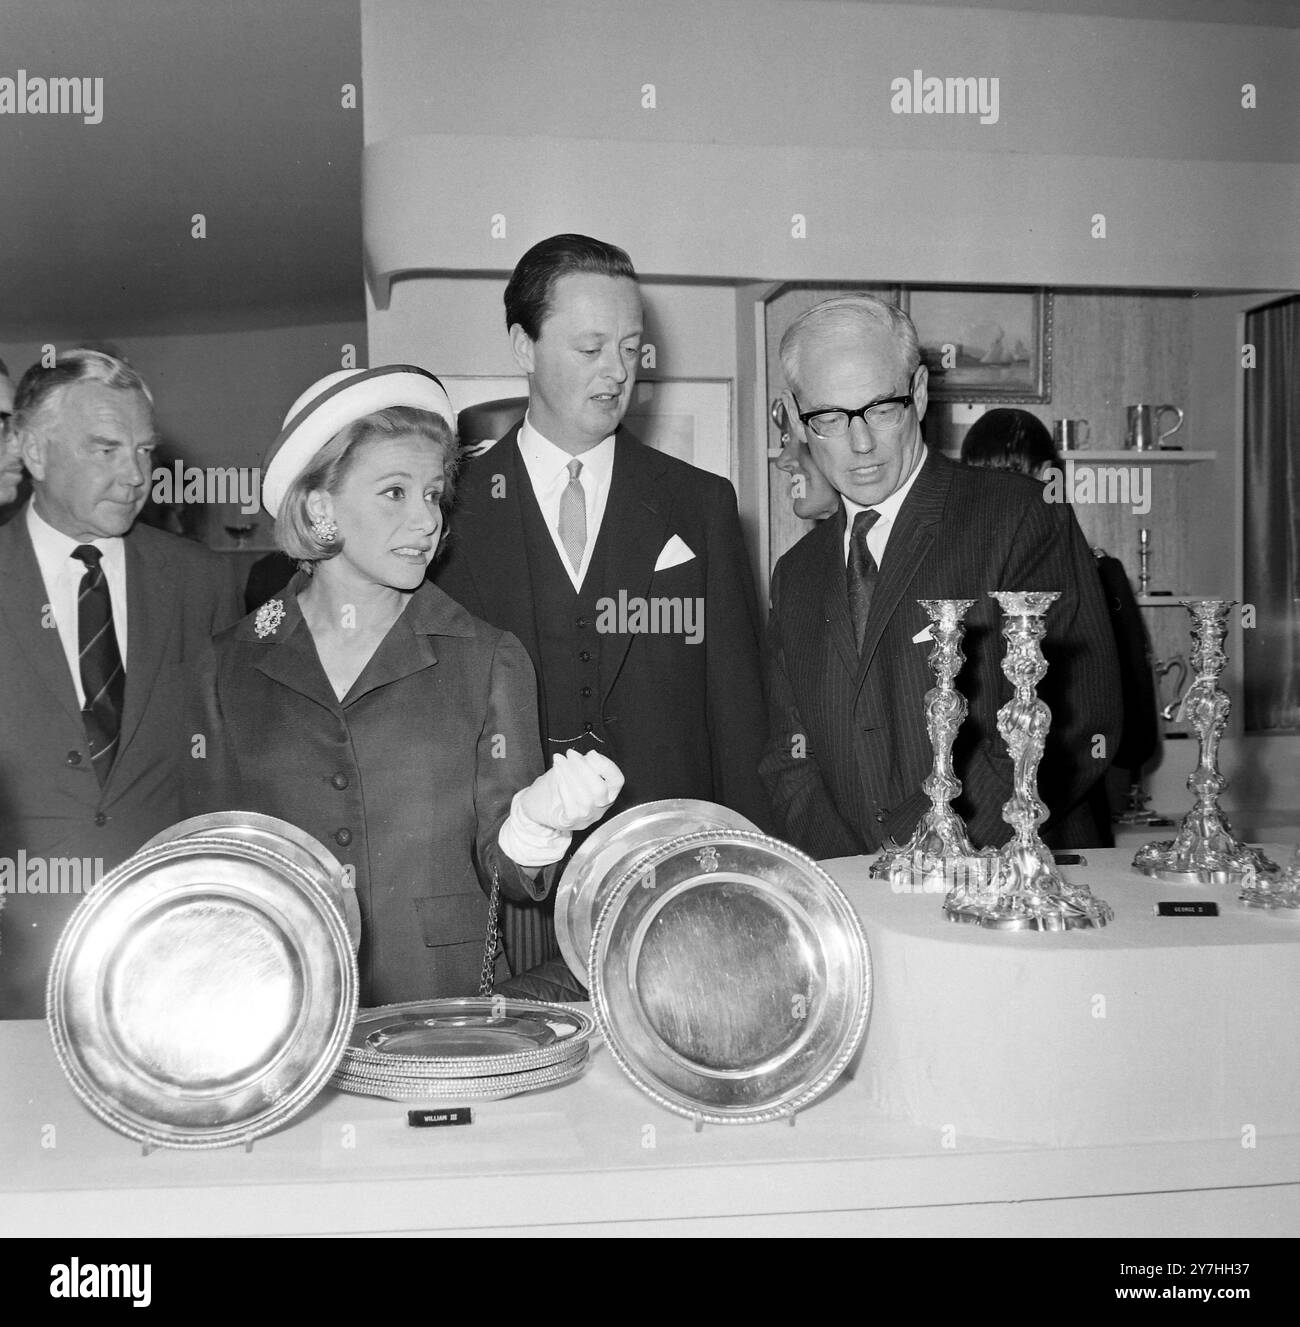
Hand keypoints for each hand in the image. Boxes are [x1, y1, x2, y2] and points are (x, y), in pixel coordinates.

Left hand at [497, 751, 624, 868]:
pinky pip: (572, 808)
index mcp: (606, 793)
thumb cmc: (558, 786)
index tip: (591, 754)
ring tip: (559, 761)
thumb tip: (591, 756)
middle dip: (584, 768)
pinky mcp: (569, 823)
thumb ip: (585, 764)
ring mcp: (585, 818)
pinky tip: (557, 777)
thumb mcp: (574, 770)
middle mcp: (600, 808)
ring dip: (571, 775)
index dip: (607, 766)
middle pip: (600, 789)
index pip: (617, 781)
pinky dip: (565, 790)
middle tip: (570, 754)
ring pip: (585, 798)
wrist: (536, 804)